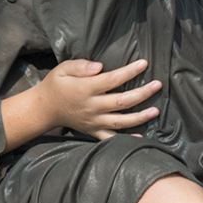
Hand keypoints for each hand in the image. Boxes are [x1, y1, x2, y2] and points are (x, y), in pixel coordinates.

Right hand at [35, 58, 163, 139]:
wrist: (44, 109)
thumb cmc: (56, 85)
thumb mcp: (62, 69)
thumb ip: (80, 66)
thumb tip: (99, 66)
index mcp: (85, 89)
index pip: (112, 80)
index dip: (129, 72)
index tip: (144, 64)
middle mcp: (91, 107)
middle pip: (121, 101)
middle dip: (142, 94)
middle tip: (158, 85)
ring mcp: (93, 122)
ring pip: (120, 121)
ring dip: (140, 117)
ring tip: (156, 111)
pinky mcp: (93, 131)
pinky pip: (111, 138)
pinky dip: (126, 139)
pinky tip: (141, 136)